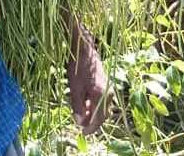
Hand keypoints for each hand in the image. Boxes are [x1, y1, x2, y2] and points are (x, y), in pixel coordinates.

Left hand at [68, 20, 107, 134]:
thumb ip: (77, 105)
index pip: (98, 119)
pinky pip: (101, 102)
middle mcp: (108, 95)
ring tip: (79, 115)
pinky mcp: (107, 87)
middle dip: (90, 122)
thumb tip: (78, 121)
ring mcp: (109, 91)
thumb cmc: (78, 67)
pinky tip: (84, 106)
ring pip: (101, 109)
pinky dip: (93, 106)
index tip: (82, 133)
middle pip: (101, 116)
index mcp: (101, 95)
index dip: (90, 128)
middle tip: (78, 125)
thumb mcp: (74, 87)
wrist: (85, 50)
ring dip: (91, 114)